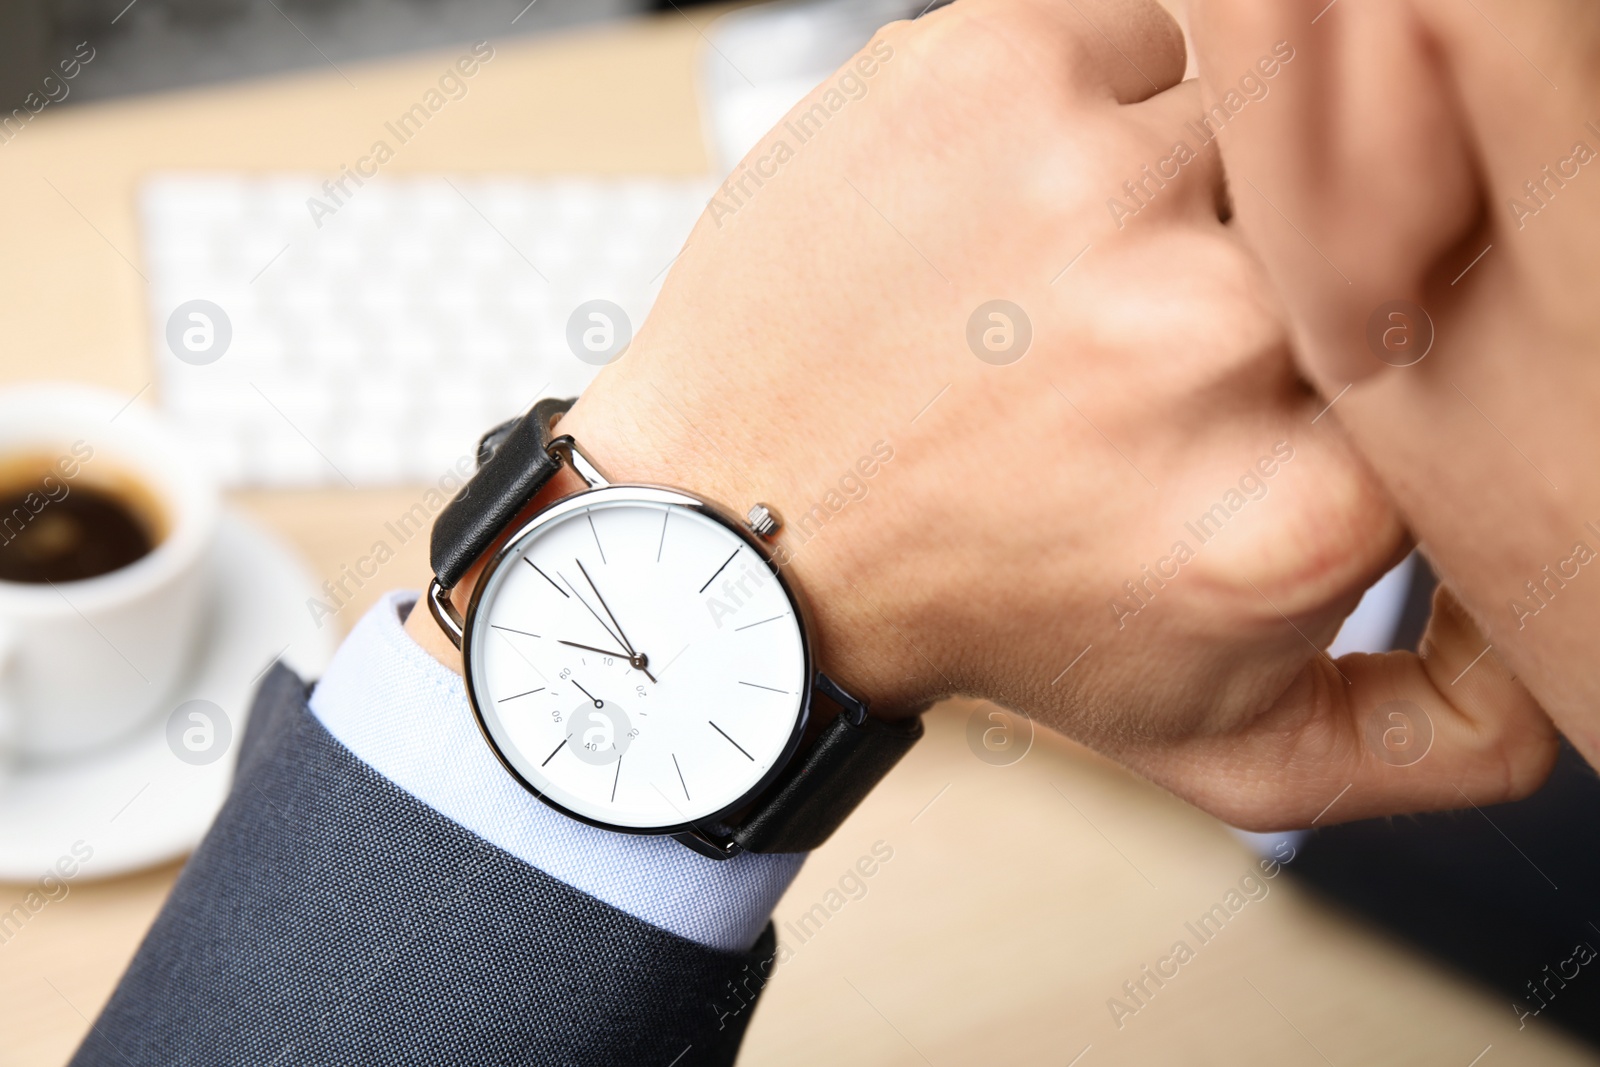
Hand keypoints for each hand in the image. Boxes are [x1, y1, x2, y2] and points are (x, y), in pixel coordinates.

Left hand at [422, 0, 1552, 828]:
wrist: (744, 528)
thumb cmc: (981, 612)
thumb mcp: (1221, 743)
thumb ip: (1434, 730)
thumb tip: (1563, 652)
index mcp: (1294, 506)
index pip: (1477, 355)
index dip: (1417, 339)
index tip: (1342, 359)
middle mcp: (1207, 334)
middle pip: (1379, 213)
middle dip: (1310, 258)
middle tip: (1192, 319)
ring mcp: (1096, 182)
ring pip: (1271, 110)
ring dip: (1211, 177)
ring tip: (1095, 268)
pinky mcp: (994, 70)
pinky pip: (1158, 25)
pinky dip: (1124, 93)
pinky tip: (1045, 191)